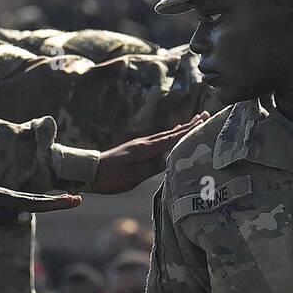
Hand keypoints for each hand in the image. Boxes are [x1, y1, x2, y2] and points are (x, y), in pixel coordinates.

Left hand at [0, 185, 81, 230]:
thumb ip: (4, 217)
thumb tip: (30, 218)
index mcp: (5, 199)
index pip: (36, 203)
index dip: (56, 203)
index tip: (75, 200)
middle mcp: (5, 196)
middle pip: (36, 200)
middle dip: (57, 201)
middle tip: (76, 200)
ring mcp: (0, 198)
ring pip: (29, 200)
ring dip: (47, 202)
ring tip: (62, 201)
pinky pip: (19, 203)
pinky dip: (33, 204)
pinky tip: (35, 206)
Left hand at [92, 112, 210, 193]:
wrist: (88, 171)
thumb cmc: (110, 176)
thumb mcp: (133, 175)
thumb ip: (153, 166)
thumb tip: (172, 158)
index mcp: (146, 149)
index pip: (173, 139)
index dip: (190, 131)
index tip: (204, 121)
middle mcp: (145, 143)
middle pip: (172, 133)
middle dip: (189, 125)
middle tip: (205, 115)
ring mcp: (140, 145)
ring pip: (166, 135)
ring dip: (181, 128)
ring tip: (193, 121)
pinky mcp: (136, 149)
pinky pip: (159, 139)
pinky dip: (169, 135)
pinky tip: (172, 134)